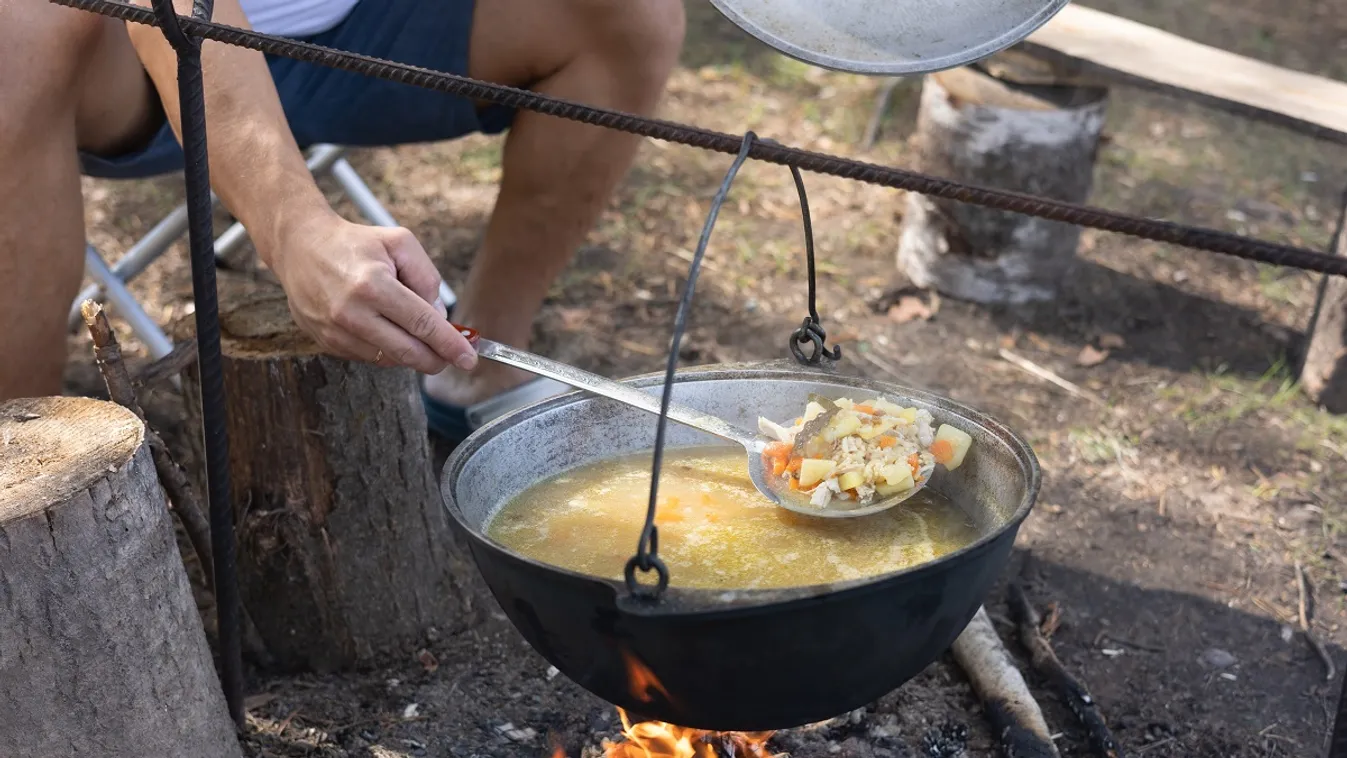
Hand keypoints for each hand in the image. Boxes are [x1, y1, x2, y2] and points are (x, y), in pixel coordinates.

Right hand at [267, 212, 476, 373]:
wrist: (300, 246)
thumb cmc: (355, 243)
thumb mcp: (400, 243)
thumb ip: (427, 279)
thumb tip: (440, 318)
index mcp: (372, 285)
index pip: (422, 324)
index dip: (450, 345)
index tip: (469, 358)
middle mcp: (351, 313)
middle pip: (408, 352)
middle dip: (437, 359)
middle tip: (453, 356)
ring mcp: (336, 332)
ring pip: (390, 359)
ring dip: (412, 354)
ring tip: (417, 333)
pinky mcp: (327, 343)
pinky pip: (370, 358)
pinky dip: (388, 351)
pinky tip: (389, 331)